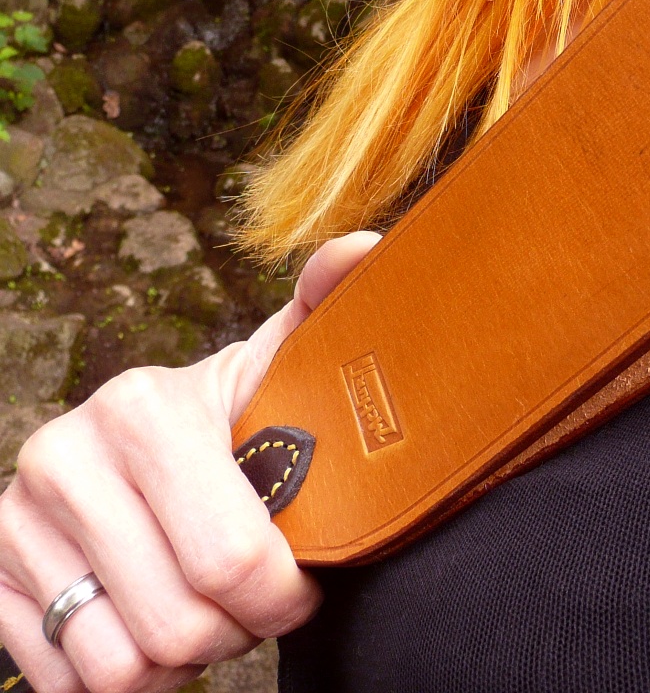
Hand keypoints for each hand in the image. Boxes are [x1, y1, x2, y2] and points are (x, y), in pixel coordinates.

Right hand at [0, 231, 380, 692]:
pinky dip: (128, 675)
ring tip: (208, 601)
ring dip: (182, 655)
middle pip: (179, 625)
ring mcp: (15, 521)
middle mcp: (64, 457)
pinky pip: (67, 683)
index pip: (231, 560)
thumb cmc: (244, 410)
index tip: (303, 577)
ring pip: (120, 669)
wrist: (153, 440)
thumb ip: (331, 304)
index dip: (283, 590)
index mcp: (144, 409)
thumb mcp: (286, 360)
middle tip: (256, 595)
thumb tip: (365, 250)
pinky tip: (155, 615)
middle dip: (237, 627)